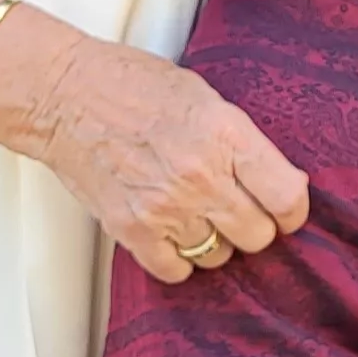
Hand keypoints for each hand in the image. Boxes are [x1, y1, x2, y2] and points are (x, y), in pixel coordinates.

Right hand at [15, 35, 308, 284]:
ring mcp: (165, 206)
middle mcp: (201, 175)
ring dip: (214, 241)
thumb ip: (240, 140)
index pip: (286, 196)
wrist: (63, 95)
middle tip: (238, 210)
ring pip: (218, 255)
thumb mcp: (203, 96)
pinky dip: (178, 259)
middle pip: (257, 235)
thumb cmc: (131, 85)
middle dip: (254, 226)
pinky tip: (171, 233)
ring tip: (195, 214)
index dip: (294, 211)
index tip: (286, 212)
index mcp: (225, 133)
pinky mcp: (131, 230)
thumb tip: (279, 181)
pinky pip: (176, 271)